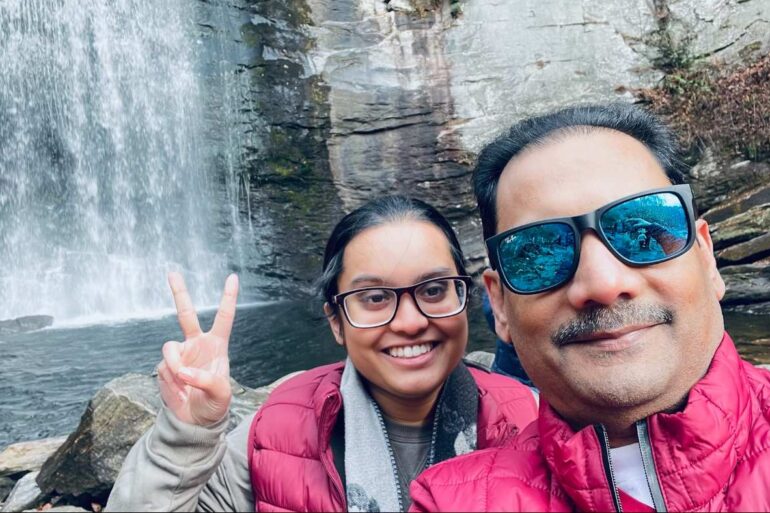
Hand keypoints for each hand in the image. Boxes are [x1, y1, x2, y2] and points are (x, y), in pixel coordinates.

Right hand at [156, 272, 238, 425]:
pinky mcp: (165, 366)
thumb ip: (207, 380)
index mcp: (216, 345)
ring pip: (169, 349)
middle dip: (179, 292)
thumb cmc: (214, 404)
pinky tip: (179, 391)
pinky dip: (171, 382)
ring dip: (176, 367)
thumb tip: (184, 370)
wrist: (195, 421)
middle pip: (186, 313)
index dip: (228, 297)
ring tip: (185, 385)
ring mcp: (179, 354)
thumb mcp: (221, 394)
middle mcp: (196, 344)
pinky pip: (164, 368)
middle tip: (172, 272)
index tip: (232, 277)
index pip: (224, 317)